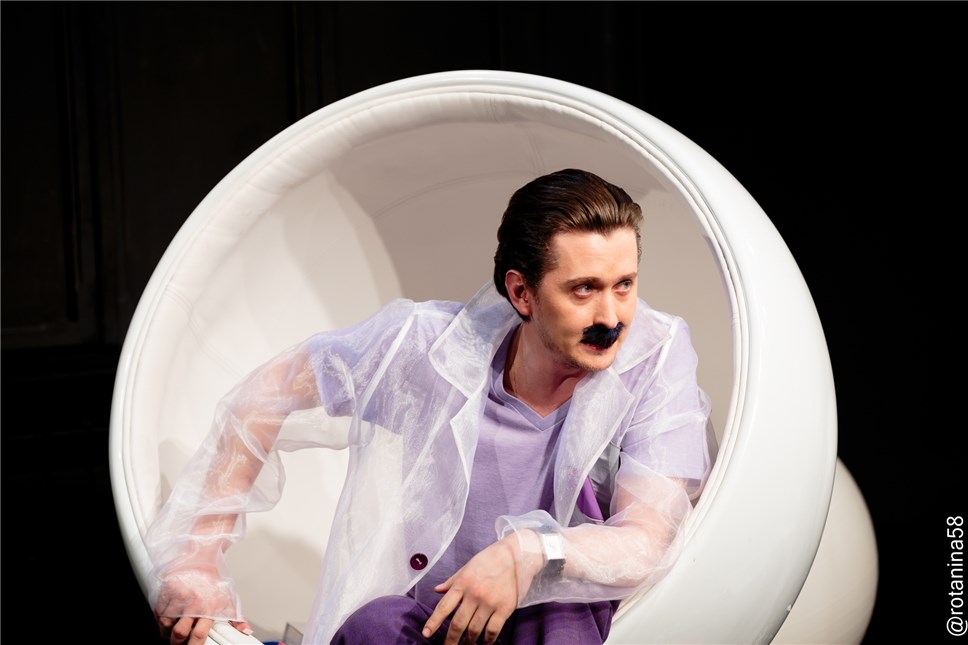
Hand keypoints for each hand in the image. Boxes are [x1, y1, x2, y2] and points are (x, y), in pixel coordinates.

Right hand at [154, 566, 243, 643]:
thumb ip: (236, 618)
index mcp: (209, 607)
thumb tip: (246, 631)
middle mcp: (193, 603)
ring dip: (167, 633)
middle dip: (176, 643)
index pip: (198, 635)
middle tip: (178, 643)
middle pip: (179, 634)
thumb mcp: (228, 598)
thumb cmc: (214, 579)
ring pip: (165, 625)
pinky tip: (167, 620)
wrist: (202, 557)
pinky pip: (158, 613)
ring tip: (172, 632)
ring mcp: (178, 598)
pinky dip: (160, 620)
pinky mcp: (166, 591)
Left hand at [422, 535, 540, 644]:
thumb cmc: (491, 559)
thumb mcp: (468, 566)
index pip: (444, 607)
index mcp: (463, 583)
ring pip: (474, 630)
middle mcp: (474, 594)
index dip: (433, 622)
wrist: (518, 554)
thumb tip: (437, 590)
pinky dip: (487, 640)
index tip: (426, 633)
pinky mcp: (505, 608)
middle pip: (458, 624)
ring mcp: (490, 602)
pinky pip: (493, 630)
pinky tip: (485, 642)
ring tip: (467, 644)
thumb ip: (452, 581)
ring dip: (469, 641)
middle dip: (451, 640)